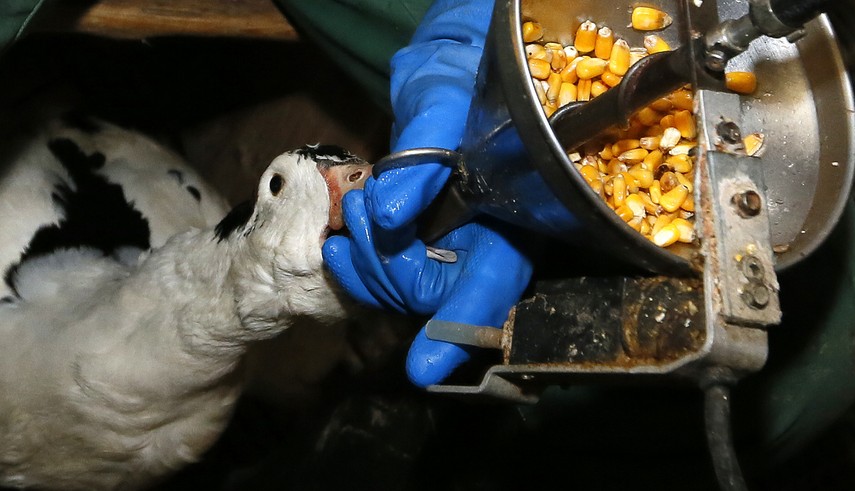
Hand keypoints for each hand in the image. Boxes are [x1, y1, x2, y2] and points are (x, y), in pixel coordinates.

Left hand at [322, 0, 532, 386]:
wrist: (450, 66)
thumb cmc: (462, 74)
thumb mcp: (444, 98)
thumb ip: (423, 151)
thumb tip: (391, 210)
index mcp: (514, 215)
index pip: (493, 283)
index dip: (460, 325)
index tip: (423, 369)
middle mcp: (487, 238)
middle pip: (439, 292)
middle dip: (389, 274)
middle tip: (352, 229)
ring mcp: (454, 242)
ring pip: (408, 288)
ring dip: (367, 269)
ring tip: (344, 228)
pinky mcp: (422, 239)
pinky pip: (387, 272)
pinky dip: (357, 265)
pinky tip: (339, 245)